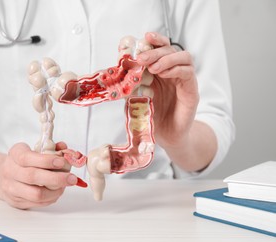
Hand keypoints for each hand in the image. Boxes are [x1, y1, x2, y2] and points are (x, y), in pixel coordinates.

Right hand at [0, 142, 77, 208]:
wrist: (2, 175)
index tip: (62, 162)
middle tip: (72, 178)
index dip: (46, 160)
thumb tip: (64, 148)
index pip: (27, 158)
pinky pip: (37, 203)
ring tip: (65, 186)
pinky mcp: (16, 201)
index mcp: (15, 154)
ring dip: (55, 191)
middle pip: (33, 177)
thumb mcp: (33, 149)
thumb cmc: (22, 161)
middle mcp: (10, 171)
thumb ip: (50, 148)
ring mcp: (11, 188)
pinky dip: (51, 198)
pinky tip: (56, 191)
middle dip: (56, 178)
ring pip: (36, 194)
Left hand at [137, 32, 198, 149]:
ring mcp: (184, 80)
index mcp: (160, 71)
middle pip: (170, 50)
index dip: (153, 41)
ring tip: (153, 68)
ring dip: (167, 58)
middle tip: (142, 58)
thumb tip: (117, 76)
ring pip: (183, 57)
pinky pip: (188, 73)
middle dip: (155, 51)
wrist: (168, 137)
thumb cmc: (152, 118)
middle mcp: (173, 72)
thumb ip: (129, 88)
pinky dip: (176, 69)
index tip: (143, 38)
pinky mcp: (192, 90)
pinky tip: (164, 74)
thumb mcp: (136, 100)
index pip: (160, 48)